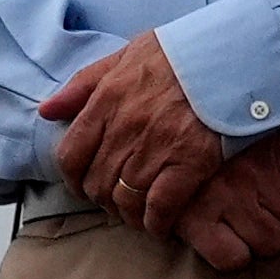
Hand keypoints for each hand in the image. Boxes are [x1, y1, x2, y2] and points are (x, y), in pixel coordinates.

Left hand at [41, 33, 229, 233]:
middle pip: (96, 182)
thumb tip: (47, 110)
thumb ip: (83, 84)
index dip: (73, 178)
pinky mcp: (189, 163)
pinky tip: (160, 226)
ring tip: (135, 216)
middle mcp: (125, 128)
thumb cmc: (181, 52)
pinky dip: (156, 223)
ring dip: (127, 214)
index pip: (71, 154)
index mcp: (107, 100)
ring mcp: (156, 148)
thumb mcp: (125, 55)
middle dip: (100, 199)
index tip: (82, 185)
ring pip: (124, 199)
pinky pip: (160, 207)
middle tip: (113, 202)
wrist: (232, 54)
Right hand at [169, 132, 279, 268]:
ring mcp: (227, 198)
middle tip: (272, 215)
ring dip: (264, 242)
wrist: (147, 123)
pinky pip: (233, 259)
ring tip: (247, 226)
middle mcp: (258, 172)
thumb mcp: (269, 127)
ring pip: (274, 245)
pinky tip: (223, 239)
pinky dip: (230, 256)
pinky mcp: (194, 220)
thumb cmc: (215, 128)